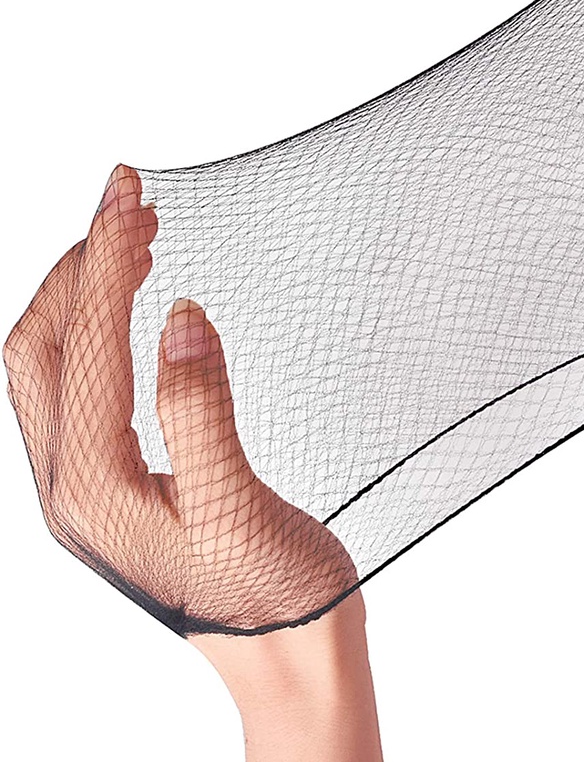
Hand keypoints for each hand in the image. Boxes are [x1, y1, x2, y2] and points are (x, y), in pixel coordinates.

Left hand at [3, 164, 356, 635]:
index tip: (130, 194)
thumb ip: (201, 410)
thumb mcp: (238, 507)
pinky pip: (75, 390)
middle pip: (38, 347)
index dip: (104, 259)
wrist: (283, 651)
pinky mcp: (109, 487)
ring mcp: (82, 490)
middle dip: (77, 265)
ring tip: (131, 240)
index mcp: (94, 489)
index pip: (85, 343)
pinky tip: (133, 312)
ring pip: (49, 368)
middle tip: (129, 204)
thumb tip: (181, 317)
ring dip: (79, 294)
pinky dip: (93, 332)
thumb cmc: (271, 589)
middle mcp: (69, 488)